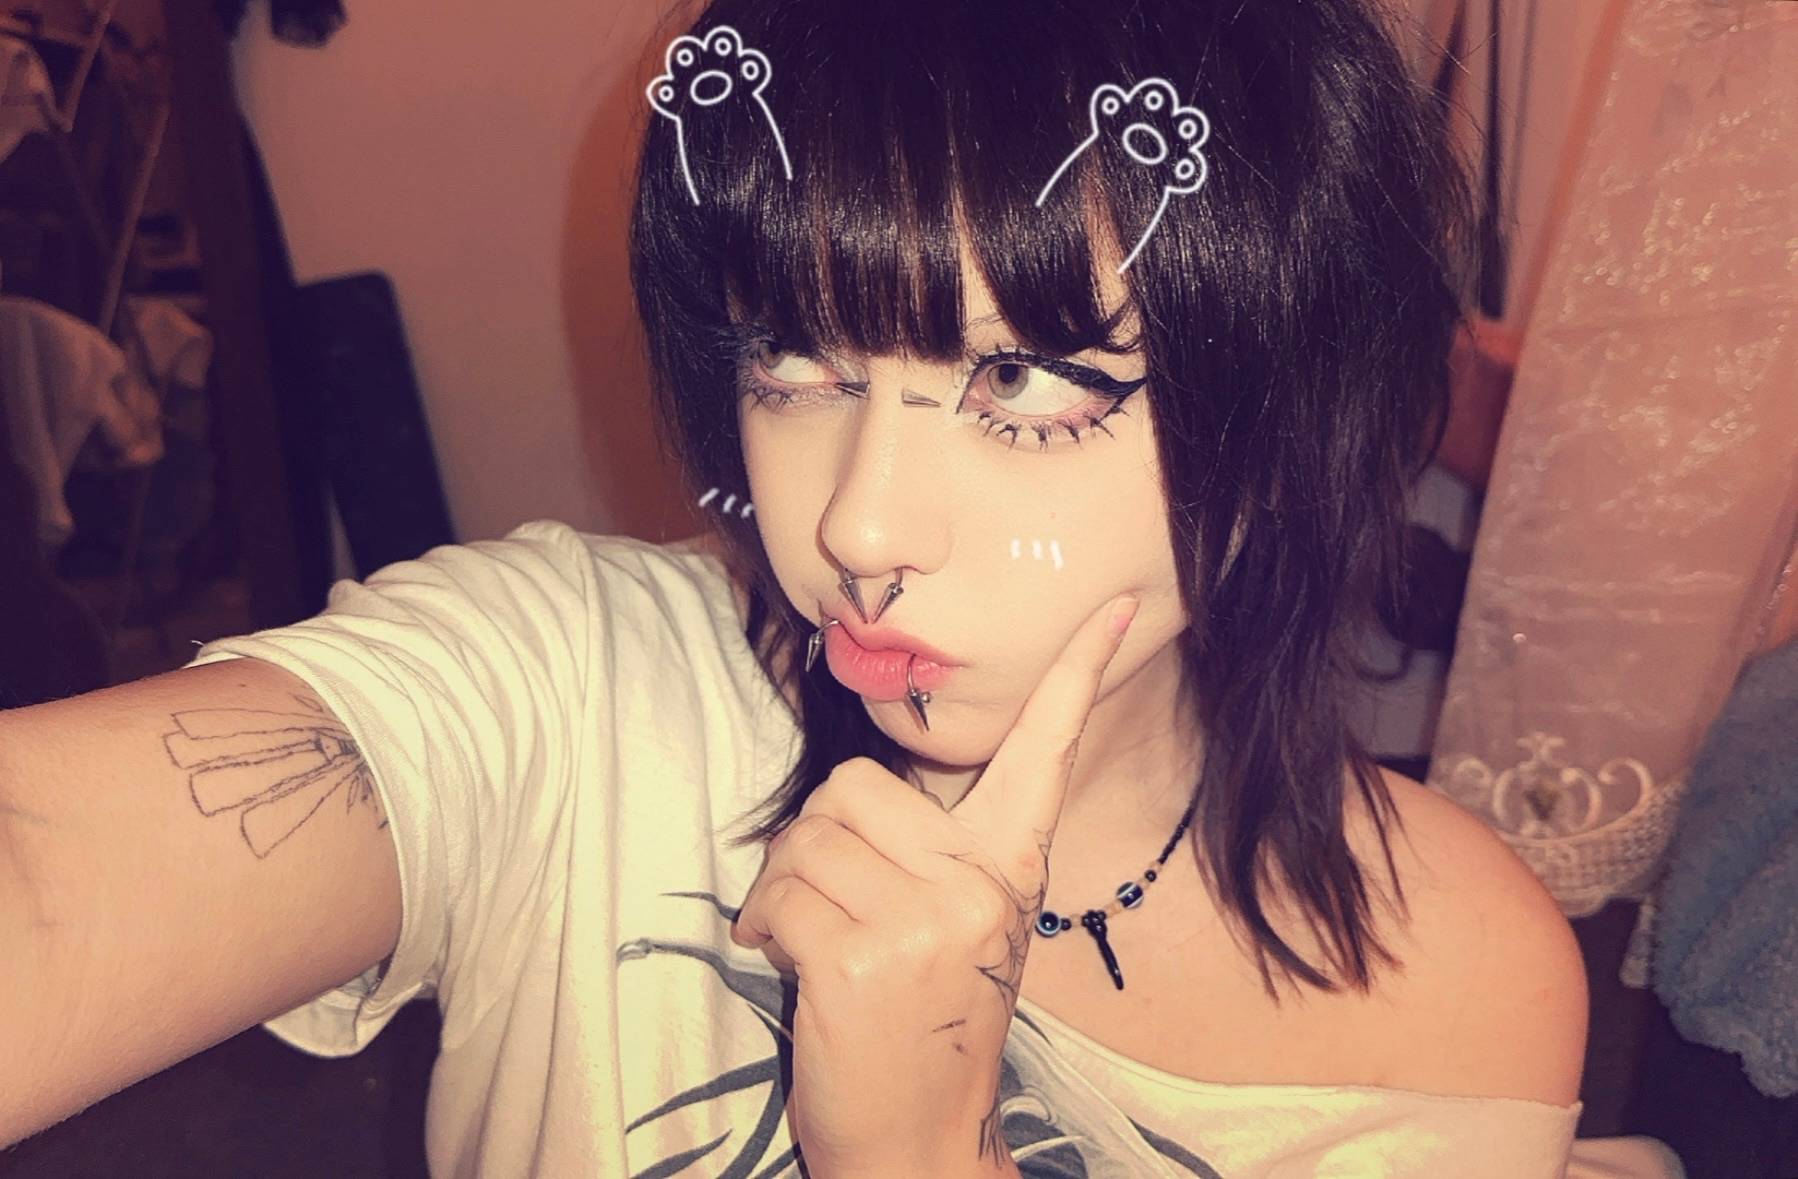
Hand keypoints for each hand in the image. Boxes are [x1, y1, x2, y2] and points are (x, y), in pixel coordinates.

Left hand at [731, 592, 1140, 1175]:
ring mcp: (926, 921)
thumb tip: (863, 793)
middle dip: (816, 838)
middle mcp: (979, 884)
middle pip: (855, 785)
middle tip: (822, 898)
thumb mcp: (959, 932)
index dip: (1075, 676)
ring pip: (810, 835)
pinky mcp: (864, 956)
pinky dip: (762, 922)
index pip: (1046, 755)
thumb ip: (933, 856)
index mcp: (1010, 868)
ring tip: (804, 935)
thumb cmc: (922, 1028)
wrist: (914, 1145)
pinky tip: (784, 959)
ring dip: (782, 886)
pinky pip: (782, 892)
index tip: (1112, 609)